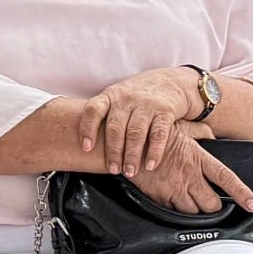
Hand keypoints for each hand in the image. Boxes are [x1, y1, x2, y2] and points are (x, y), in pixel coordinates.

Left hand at [76, 68, 203, 177]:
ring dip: (132, 155)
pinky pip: (158, 134)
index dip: (87, 128)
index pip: (93, 110)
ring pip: (136, 133)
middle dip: (113, 152)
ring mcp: (146, 104)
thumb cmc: (136, 96)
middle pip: (115, 127)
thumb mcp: (117, 97)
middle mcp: (126, 99)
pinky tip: (150, 166)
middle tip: (113, 170)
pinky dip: (154, 152)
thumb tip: (82, 144)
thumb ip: (103, 115)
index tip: (85, 148)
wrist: (170, 81)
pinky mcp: (165, 111)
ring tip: (130, 172)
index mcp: (110, 96)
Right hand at [126, 132, 252, 216]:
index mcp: (197, 158)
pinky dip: (177, 208)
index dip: (243, 194)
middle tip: (210, 199)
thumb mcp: (179, 126)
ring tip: (190, 197)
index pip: (227, 179)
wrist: (121, 145)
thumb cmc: (148, 133)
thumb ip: (200, 132)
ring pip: (194, 212)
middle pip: (211, 204)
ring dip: (195, 208)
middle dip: (213, 205)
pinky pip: (174, 211)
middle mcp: (188, 176)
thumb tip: (212, 137)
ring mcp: (172, 189)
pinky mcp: (158, 197)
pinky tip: (173, 197)